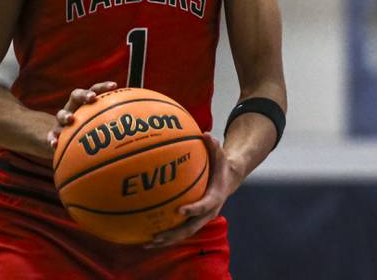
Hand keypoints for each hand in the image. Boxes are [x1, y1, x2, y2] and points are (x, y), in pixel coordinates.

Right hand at [47, 82, 116, 151]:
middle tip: (92, 98)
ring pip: (60, 114)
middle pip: (76, 95)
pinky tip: (54, 145)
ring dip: (64, 116)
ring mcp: (62, 121)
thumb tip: (143, 127)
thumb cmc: (86, 130)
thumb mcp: (98, 125)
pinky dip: (52, 139)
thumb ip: (116, 123)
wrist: (61, 138)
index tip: (114, 86)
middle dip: (84, 95)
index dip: (103, 86)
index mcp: (85, 104)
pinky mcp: (53, 134)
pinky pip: (50, 136)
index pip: (95, 89)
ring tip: (70, 120)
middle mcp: (73, 108)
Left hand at [146, 133, 243, 247]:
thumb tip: (205, 133)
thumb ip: (213, 146)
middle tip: (157, 235)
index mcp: (215, 198)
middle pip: (191, 228)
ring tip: (147, 243)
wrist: (229, 179)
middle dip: (173, 234)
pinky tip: (147, 236)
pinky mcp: (193, 219)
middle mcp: (207, 212)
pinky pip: (179, 229)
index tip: (179, 210)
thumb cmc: (220, 165)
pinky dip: (165, 235)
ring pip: (183, 234)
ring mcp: (200, 219)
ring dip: (166, 240)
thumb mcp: (220, 155)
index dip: (193, 209)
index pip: (205, 206)